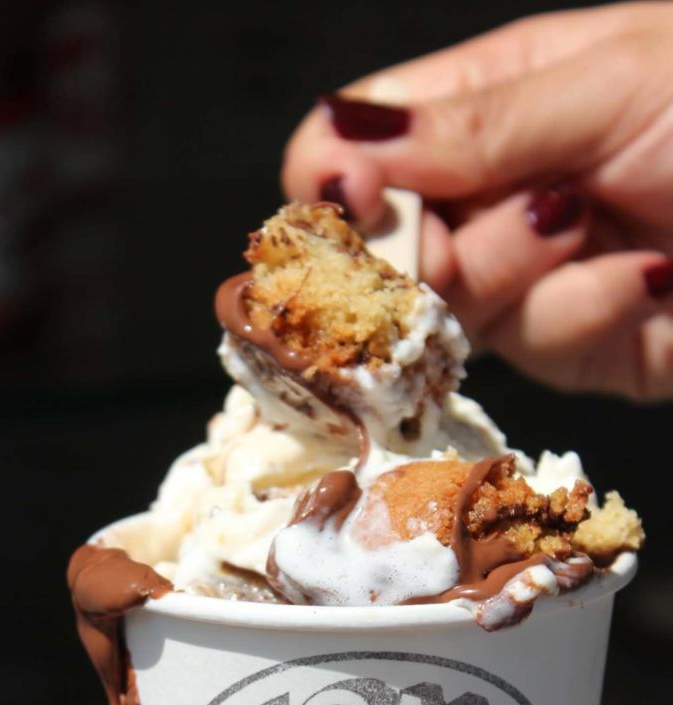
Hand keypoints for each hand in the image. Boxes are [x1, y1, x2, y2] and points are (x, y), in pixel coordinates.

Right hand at [282, 3, 672, 398]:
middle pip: (388, 248)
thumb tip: (334, 145)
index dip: (336, 183)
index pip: (358, 148)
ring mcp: (531, 279)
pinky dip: (588, 311)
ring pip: (456, 309)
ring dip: (520, 269)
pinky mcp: (577, 347)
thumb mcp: (604, 84)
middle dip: (425, 248)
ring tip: (590, 222)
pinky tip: (648, 277)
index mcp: (486, 104)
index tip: (350, 207)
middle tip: (464, 237)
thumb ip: (468, 128)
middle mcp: (495, 195)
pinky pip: (537, 348)